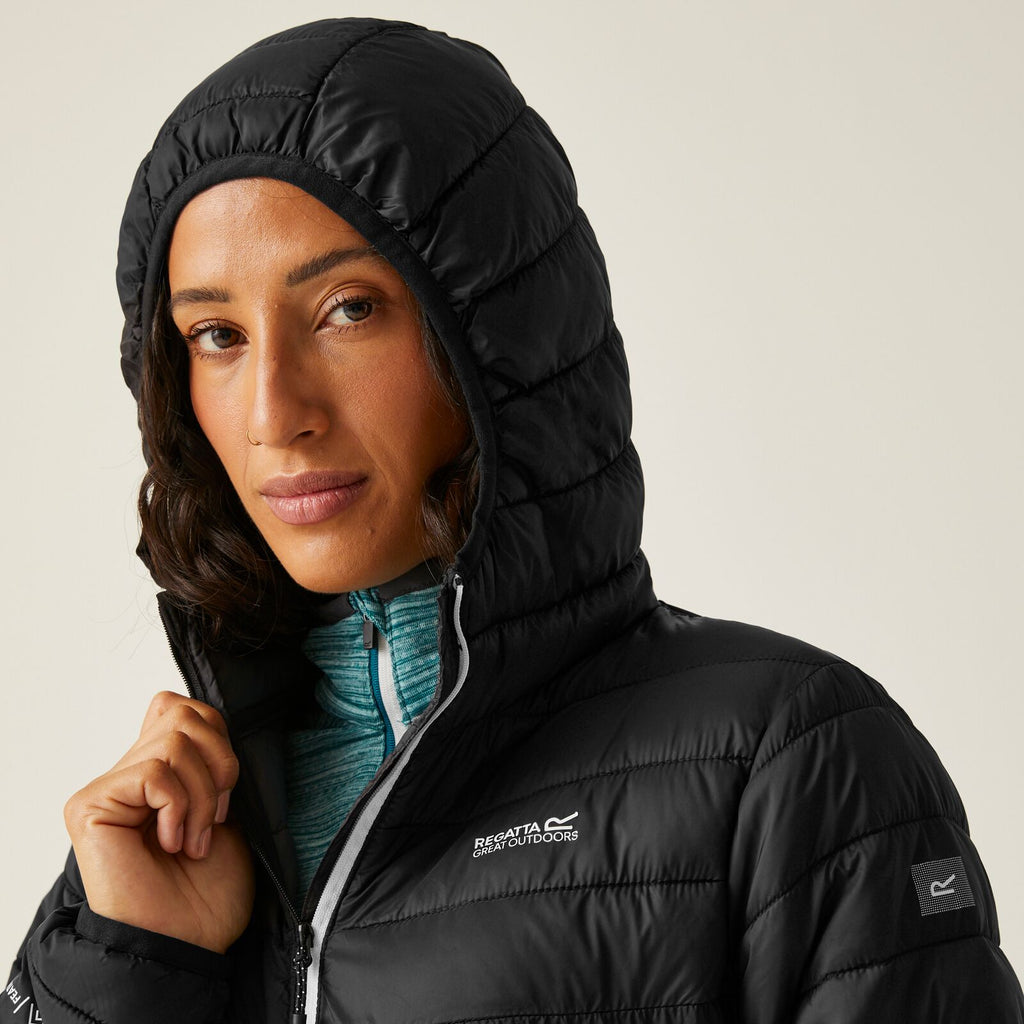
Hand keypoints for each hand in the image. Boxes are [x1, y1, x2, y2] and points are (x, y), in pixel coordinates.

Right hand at [65, 691, 254, 952]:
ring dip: (203, 796)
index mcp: (160, 771)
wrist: (191, 940)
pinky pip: (155, 774)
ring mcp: (107, 790)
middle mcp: (128, 775)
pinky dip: (180, 808)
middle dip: (220, 763)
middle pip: (183, 713)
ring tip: (194, 839)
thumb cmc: (209, 888)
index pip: (182, 707)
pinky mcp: (90, 807)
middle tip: (215, 816)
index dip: (216, 735)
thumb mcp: (225, 807)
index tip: (224, 789)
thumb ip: (211, 760)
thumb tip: (209, 719)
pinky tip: (171, 844)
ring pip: (174, 741)